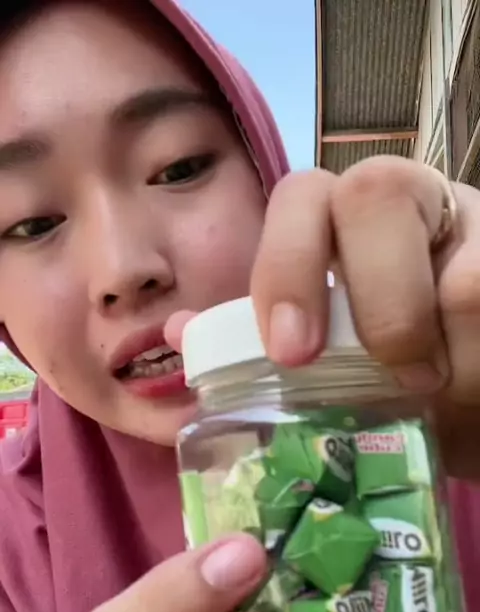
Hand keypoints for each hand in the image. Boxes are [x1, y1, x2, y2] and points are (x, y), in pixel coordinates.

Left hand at [166, 156, 479, 479]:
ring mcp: (476, 227)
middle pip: (375, 192)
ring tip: (449, 399)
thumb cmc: (399, 375)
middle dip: (378, 305)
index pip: (302, 197)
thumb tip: (177, 333)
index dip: (287, 267)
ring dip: (450, 360)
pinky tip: (477, 391)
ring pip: (461, 273)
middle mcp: (413, 204)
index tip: (292, 353)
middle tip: (398, 381)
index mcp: (349, 224)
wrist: (478, 385)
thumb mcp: (331, 364)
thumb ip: (260, 344)